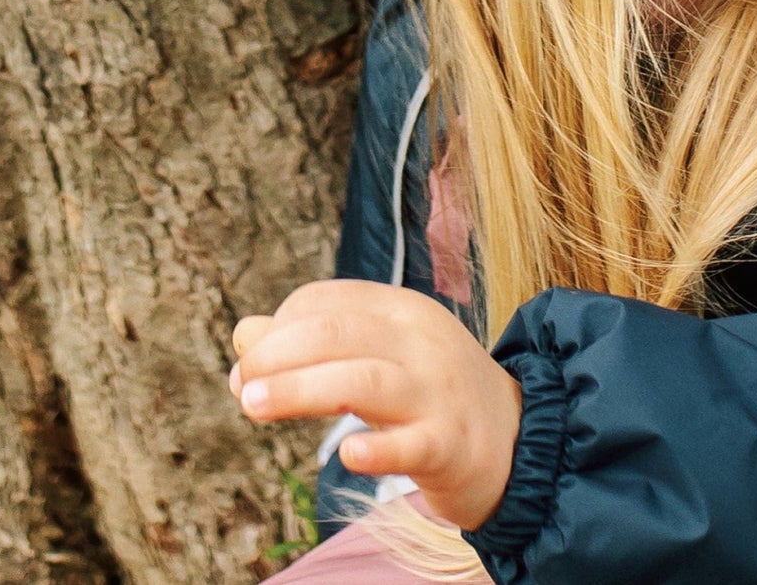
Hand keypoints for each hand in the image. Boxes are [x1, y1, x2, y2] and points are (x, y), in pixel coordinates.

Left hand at [231, 280, 521, 530]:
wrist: (516, 437)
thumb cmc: (430, 393)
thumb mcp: (380, 354)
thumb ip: (315, 342)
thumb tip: (243, 332)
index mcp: (402, 310)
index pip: (328, 301)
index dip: (277, 328)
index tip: (248, 366)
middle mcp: (420, 341)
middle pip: (338, 333)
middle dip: (277, 354)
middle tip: (240, 386)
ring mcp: (437, 391)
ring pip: (363, 381)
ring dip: (300, 390)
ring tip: (252, 406)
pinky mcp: (450, 444)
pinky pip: (412, 444)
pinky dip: (378, 449)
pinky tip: (347, 456)